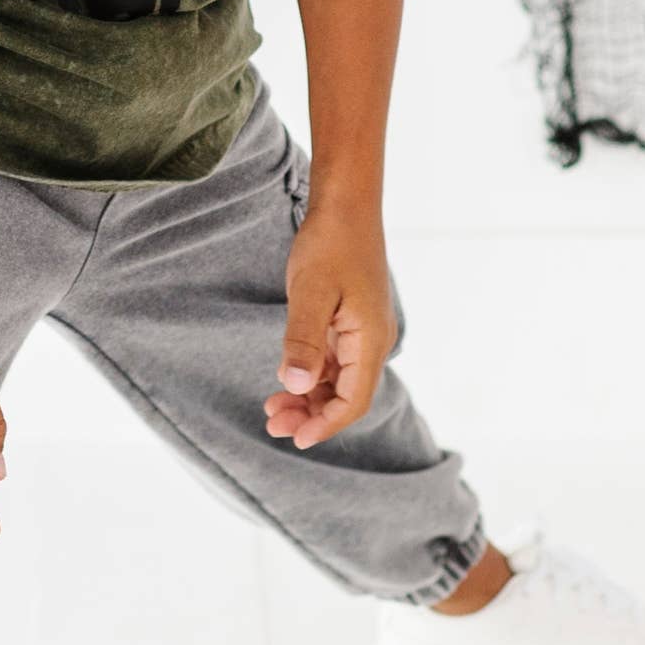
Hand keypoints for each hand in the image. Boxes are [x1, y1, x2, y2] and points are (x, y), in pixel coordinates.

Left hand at [264, 196, 398, 448]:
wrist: (346, 206)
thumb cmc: (331, 243)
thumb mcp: (310, 292)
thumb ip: (303, 340)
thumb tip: (294, 384)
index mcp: (370, 340)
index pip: (353, 400)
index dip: (325, 424)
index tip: (295, 438)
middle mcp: (372, 342)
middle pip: (346, 396)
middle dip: (311, 415)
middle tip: (271, 423)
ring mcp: (363, 333)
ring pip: (339, 381)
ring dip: (309, 398)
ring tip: (273, 408)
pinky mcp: (351, 323)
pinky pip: (335, 363)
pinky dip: (312, 377)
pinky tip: (286, 381)